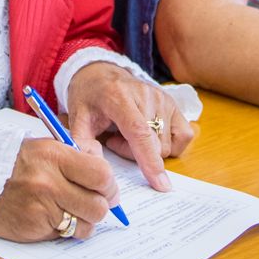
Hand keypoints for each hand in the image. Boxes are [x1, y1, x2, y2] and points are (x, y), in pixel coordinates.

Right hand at [0, 137, 117, 241]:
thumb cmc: (13, 162)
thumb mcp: (43, 147)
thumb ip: (75, 156)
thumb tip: (104, 171)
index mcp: (53, 156)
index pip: (101, 175)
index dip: (109, 185)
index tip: (107, 188)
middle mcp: (48, 182)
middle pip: (98, 206)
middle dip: (100, 205)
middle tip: (94, 201)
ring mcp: (41, 209)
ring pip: (86, 225)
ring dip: (84, 220)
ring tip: (70, 209)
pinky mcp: (34, 229)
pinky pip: (66, 235)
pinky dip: (65, 229)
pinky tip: (52, 216)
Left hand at [66, 62, 194, 191]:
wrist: (101, 74)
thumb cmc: (89, 98)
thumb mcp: (76, 118)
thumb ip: (82, 143)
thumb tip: (95, 165)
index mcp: (119, 97)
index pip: (140, 132)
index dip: (149, 160)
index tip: (159, 184)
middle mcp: (146, 95)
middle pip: (154, 145)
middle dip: (134, 154)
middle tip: (115, 140)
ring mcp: (163, 98)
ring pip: (166, 146)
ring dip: (148, 150)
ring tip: (127, 134)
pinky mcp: (174, 104)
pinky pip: (182, 137)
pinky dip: (167, 145)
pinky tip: (150, 136)